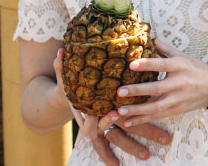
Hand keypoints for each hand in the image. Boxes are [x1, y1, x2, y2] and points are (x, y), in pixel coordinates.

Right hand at [54, 48, 170, 162]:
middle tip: (145, 148)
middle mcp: (94, 120)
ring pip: (116, 139)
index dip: (102, 117)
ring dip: (132, 147)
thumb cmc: (72, 83)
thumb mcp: (66, 76)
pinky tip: (121, 164)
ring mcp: (100, 127)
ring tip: (148, 155)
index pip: (93, 117)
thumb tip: (59, 51)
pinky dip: (111, 155)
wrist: (64, 95)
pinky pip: (108, 145)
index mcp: (87, 107)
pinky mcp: (103, 130)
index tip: (115, 113)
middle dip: (128, 141)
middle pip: (111, 132)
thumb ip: (63, 67)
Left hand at [114, 38, 207, 126]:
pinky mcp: (177, 111)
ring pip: (156, 107)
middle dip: (137, 91)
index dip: (147, 64)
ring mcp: (178, 99)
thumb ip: (163, 48)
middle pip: (157, 88)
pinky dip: (142, 120)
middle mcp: (180, 83)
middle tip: (119, 91)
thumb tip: (146, 36)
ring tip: (119, 111)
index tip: (131, 64)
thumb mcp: (181, 55)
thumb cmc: (194, 68)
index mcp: (180, 66)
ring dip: (137, 110)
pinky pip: (157, 116)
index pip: (162, 64)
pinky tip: (127, 122)